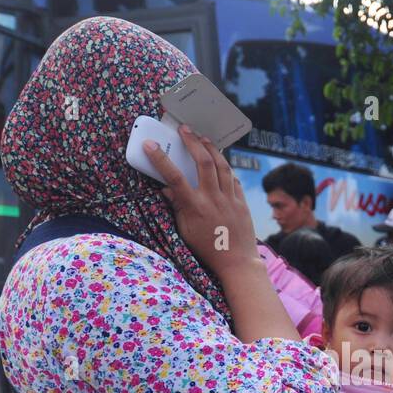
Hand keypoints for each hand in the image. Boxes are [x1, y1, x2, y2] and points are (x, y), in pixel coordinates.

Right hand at [141, 126, 256, 276]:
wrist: (237, 262)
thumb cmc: (207, 249)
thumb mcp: (185, 231)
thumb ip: (177, 207)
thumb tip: (166, 189)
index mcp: (194, 207)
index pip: (174, 177)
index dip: (160, 159)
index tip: (150, 144)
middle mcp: (212, 199)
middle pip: (203, 161)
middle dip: (192, 141)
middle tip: (184, 129)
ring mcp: (229, 198)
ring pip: (222, 165)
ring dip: (211, 148)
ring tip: (203, 138)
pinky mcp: (241, 201)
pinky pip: (234, 178)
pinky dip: (226, 167)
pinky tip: (220, 161)